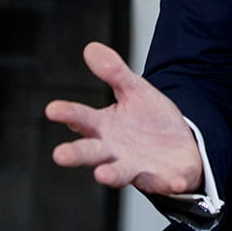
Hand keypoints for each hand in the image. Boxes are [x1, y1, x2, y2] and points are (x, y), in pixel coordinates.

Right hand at [45, 42, 204, 195]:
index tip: (52, 109)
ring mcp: (136, 168)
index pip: (81, 118)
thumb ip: (114, 72)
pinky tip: (175, 182)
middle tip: (59, 154)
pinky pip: (166, 182)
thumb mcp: (134, 90)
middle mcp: (114, 151)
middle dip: (76, 154)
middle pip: (91, 153)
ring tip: (102, 175)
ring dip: (112, 175)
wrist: (179, 144)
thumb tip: (91, 48)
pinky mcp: (162, 179)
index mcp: (104, 127)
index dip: (67, 113)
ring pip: (120, 174)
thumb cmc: (148, 120)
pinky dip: (170, 183)